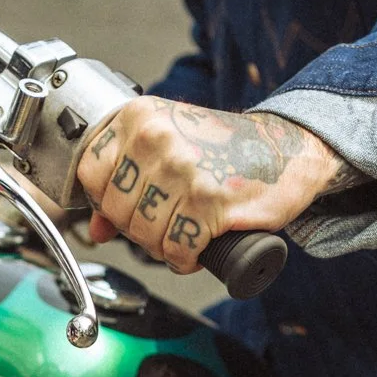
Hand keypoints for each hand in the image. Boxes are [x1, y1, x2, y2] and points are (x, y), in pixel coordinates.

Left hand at [76, 96, 348, 274]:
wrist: (285, 150)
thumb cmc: (225, 149)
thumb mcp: (166, 149)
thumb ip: (123, 182)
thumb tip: (95, 229)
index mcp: (139, 117)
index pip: (90, 173)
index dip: (107, 200)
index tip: (130, 203)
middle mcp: (157, 137)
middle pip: (116, 210)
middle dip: (137, 229)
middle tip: (165, 223)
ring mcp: (183, 169)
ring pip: (143, 235)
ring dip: (163, 246)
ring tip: (184, 233)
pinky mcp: (209, 201)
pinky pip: (176, 250)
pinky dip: (186, 258)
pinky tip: (198, 246)